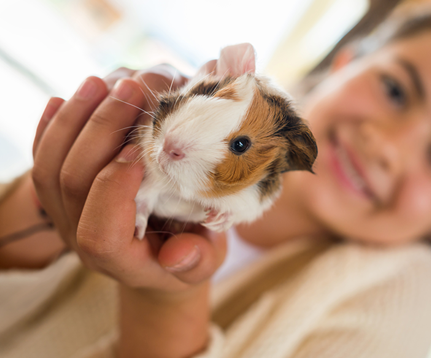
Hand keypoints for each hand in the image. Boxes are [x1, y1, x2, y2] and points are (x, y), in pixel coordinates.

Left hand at [31, 63, 225, 291]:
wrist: (165, 250)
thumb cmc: (192, 251)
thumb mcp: (207, 262)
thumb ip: (195, 262)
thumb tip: (175, 255)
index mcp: (122, 259)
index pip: (99, 232)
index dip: (114, 188)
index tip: (142, 150)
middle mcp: (83, 238)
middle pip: (72, 184)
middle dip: (99, 132)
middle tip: (131, 91)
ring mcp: (65, 214)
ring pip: (49, 166)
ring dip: (74, 119)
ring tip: (102, 83)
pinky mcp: (60, 192)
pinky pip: (43, 157)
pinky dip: (51, 125)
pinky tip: (66, 98)